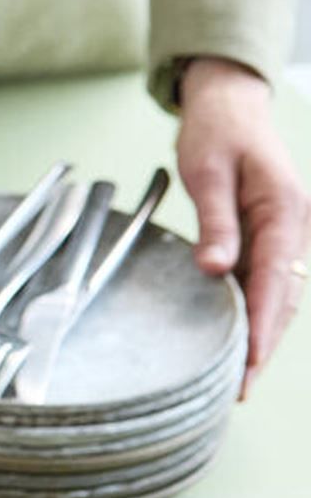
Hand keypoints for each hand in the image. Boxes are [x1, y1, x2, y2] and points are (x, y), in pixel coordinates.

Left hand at [177, 57, 306, 396]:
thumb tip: (215, 271)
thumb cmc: (216, 134)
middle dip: (263, 344)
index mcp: (284, 212)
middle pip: (282, 298)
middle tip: (240, 389)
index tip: (251, 362)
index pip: (276, 280)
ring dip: (260, 335)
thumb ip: (214, 222)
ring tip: (236, 379)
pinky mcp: (264, 240)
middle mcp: (290, 229)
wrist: (228, 108)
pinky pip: (262, 284)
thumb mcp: (208, 172)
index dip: (264, 325)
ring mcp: (280, 236)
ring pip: (276, 296)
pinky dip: (252, 314)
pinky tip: (234, 342)